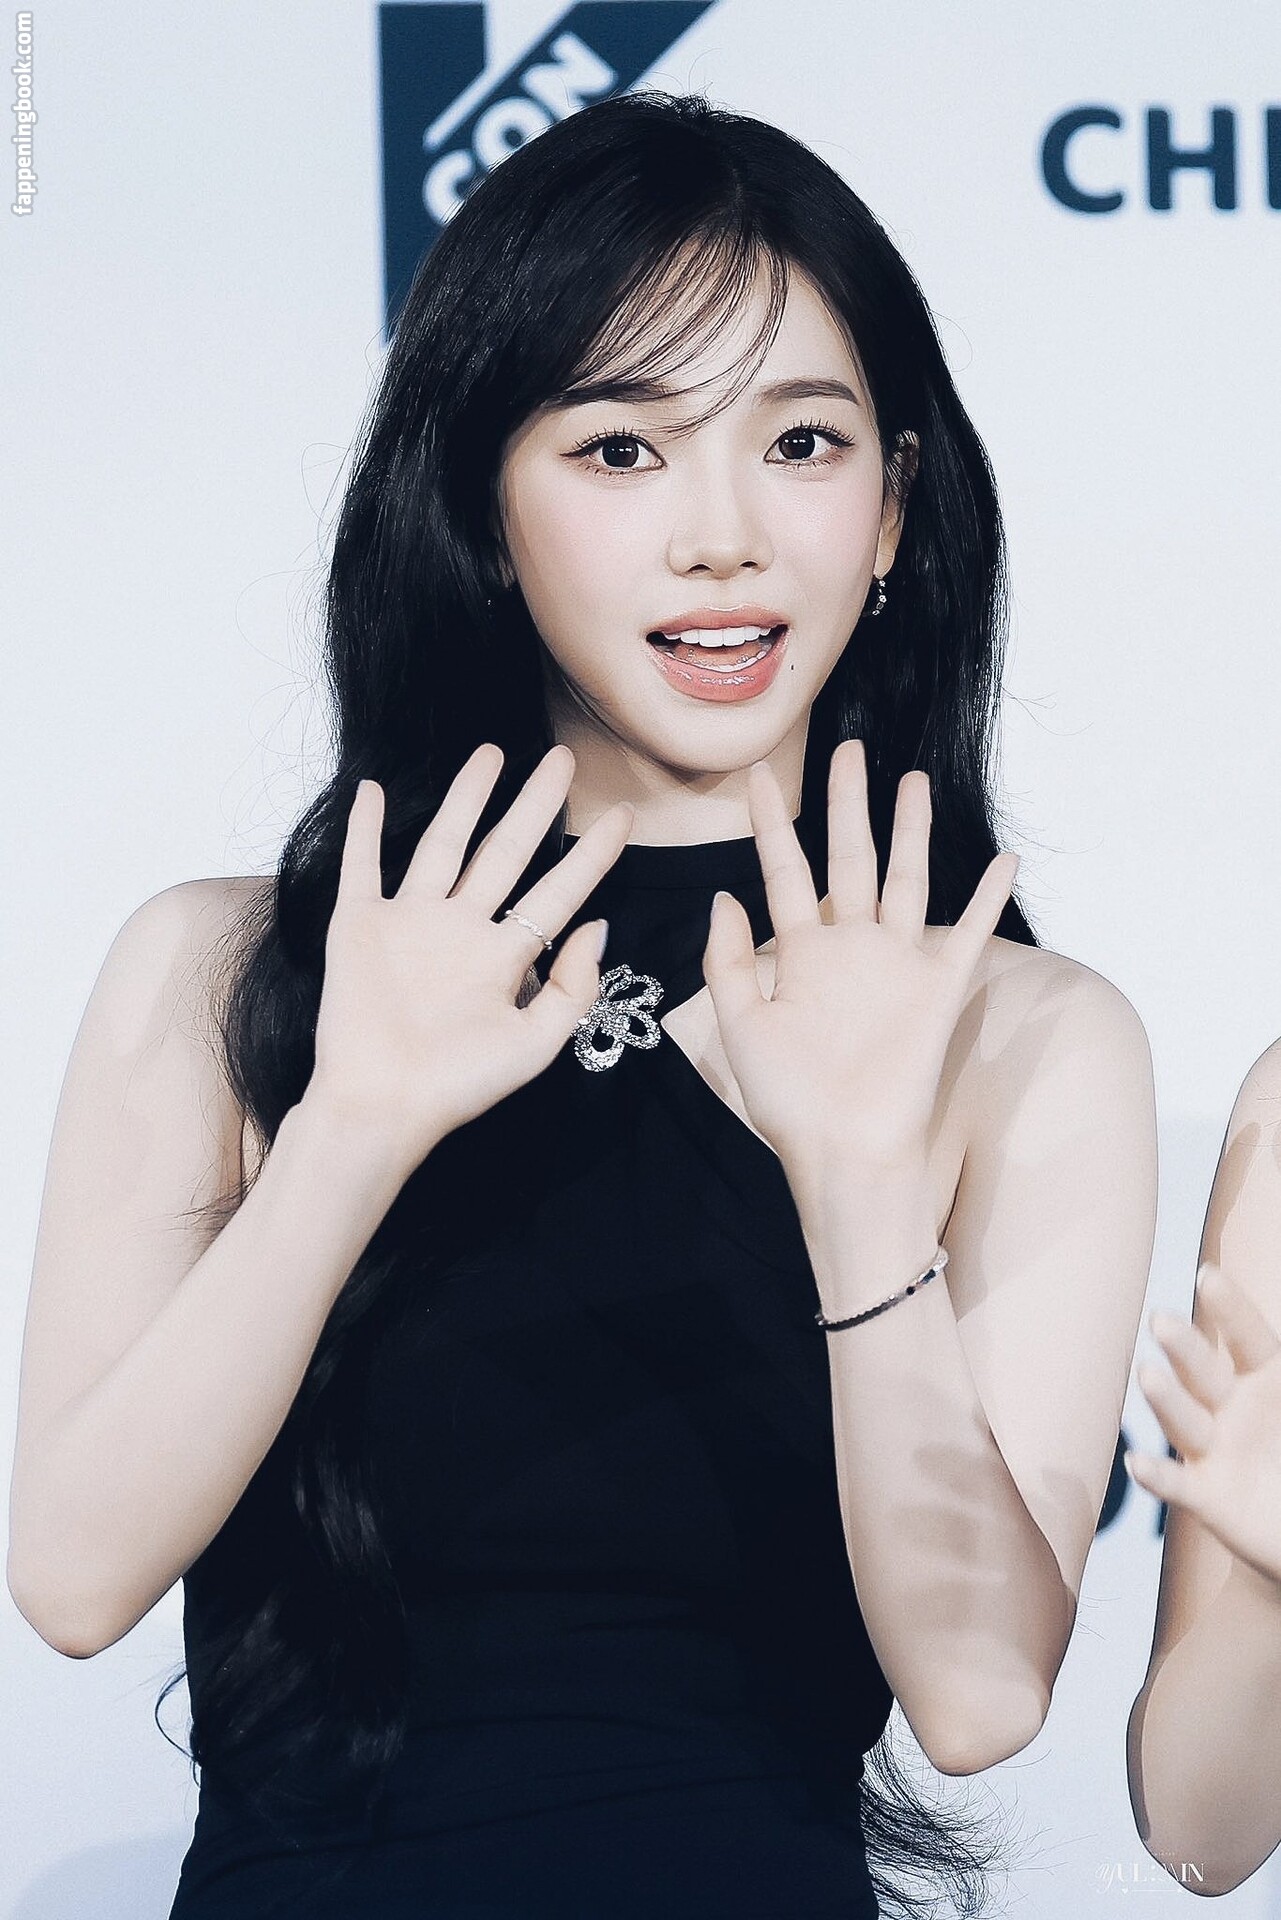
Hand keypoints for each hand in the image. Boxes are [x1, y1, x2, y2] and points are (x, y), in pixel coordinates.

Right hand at [307, 743, 631, 1171]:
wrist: (380, 1105)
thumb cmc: (457, 1086)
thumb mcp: (536, 1044)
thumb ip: (573, 988)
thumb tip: (599, 926)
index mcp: (504, 959)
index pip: (559, 893)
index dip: (592, 856)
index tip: (625, 817)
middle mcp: (461, 931)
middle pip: (506, 852)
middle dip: (536, 805)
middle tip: (563, 758)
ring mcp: (410, 924)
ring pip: (443, 844)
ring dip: (464, 798)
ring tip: (491, 753)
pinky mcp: (360, 926)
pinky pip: (363, 866)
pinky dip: (364, 829)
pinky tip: (370, 788)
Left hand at [701, 742, 1017, 1176]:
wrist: (844, 1150)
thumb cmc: (788, 1100)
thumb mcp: (739, 1026)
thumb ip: (728, 961)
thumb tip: (723, 895)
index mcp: (800, 953)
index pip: (784, 870)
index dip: (772, 823)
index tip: (760, 776)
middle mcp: (851, 948)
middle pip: (850, 857)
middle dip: (848, 804)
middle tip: (849, 749)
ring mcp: (897, 964)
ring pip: (906, 879)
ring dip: (910, 831)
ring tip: (911, 780)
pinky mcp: (938, 990)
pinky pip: (967, 933)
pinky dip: (986, 897)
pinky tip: (1003, 859)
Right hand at [1127, 1263, 1280, 1588]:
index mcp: (1266, 1378)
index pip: (1246, 1337)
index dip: (1229, 1309)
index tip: (1207, 1276)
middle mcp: (1232, 1407)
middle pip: (1203, 1372)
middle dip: (1183, 1348)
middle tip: (1161, 1321)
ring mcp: (1215, 1450)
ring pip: (1185, 1420)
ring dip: (1165, 1400)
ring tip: (1148, 1375)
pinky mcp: (1206, 1496)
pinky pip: (1178, 1485)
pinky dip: (1157, 1476)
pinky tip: (1137, 1462)